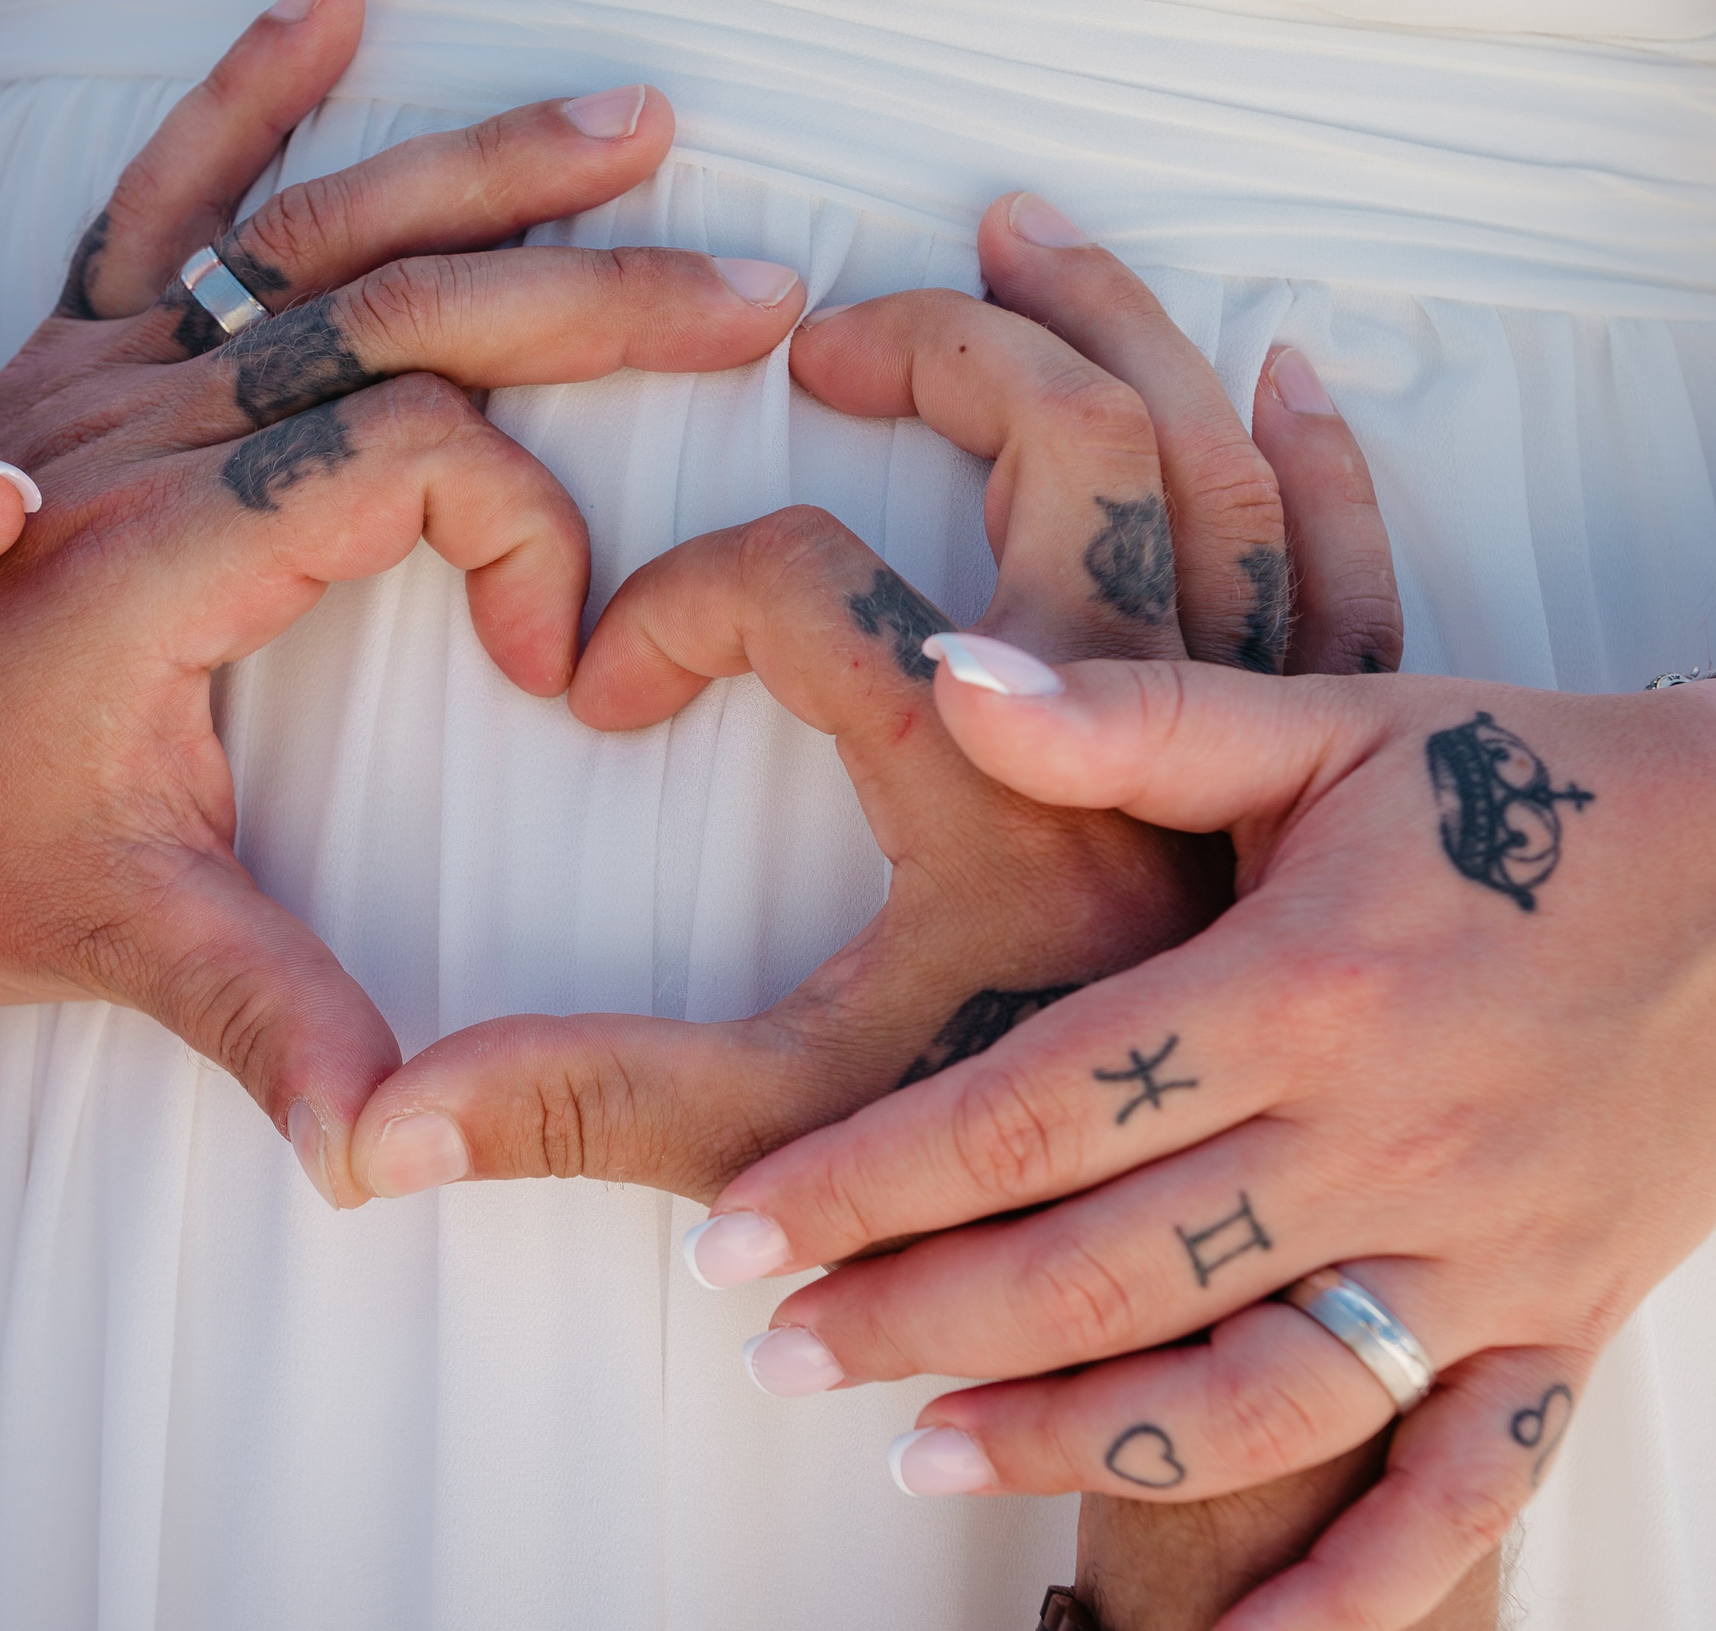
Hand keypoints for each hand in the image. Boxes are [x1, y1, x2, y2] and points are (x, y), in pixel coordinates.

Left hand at [0, 8, 806, 1179]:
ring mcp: (92, 384)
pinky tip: (332, 17)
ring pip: (311, 236)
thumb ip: (261, 1019)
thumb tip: (382, 1151)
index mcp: (162, 554)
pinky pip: (160, 202)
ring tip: (628, 122)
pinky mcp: (60, 369)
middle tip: (756, 292)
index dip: (530, 538)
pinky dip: (244, 102)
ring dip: (479, 174)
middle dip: (597, 299)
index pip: (416, 458)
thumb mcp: (109, 941)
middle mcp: (130, 436)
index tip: (555, 669)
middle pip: (401, 313)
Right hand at [325, 194, 1397, 1206]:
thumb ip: (572, 1108)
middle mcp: (1142, 735)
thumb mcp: (770, 1145)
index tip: (606, 687)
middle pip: (1060, 443)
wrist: (1247, 1307)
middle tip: (826, 345)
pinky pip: (1348, 577)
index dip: (676, 608)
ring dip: (1113, 331)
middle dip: (938, 351)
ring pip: (1208, 467)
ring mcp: (1250, 746)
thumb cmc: (1014, 1220)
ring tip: (1017, 239)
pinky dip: (1315, 467)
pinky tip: (1279, 376)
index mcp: (994, 790)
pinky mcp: (1322, 784)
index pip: (811, 588)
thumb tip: (367, 1134)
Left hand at [693, 637, 1715, 1630]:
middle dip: (918, 1321)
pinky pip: (1465, 1489)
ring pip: (1254, 1396)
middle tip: (776, 1355)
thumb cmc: (1537, 781)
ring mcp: (1483, 1248)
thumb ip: (1137, 719)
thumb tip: (949, 670)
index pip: (1034, 1107)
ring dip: (1078, 1446)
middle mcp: (1386, 1135)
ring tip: (916, 1457)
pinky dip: (1364, 1595)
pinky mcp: (1564, 1319)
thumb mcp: (1337, 728)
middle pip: (1108, 1266)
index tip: (736, 1235)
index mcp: (1305, 984)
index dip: (867, 1179)